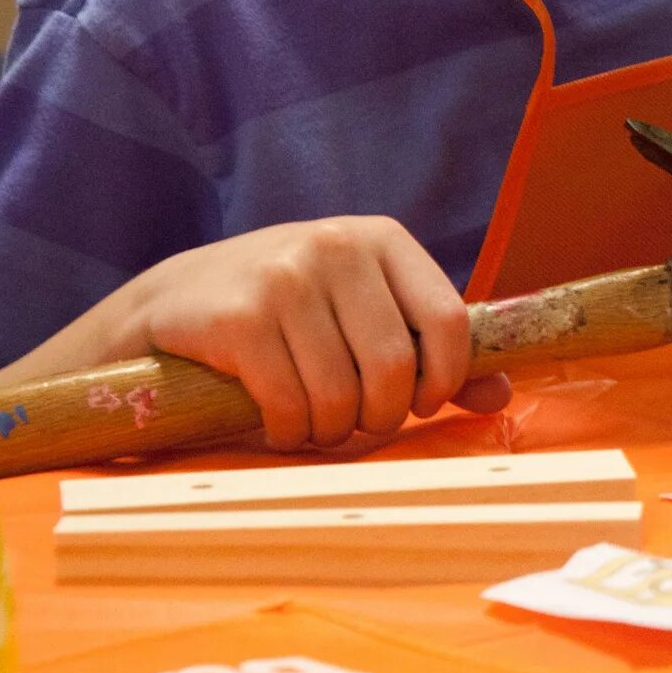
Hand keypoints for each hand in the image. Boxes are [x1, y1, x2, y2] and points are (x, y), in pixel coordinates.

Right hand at [85, 217, 511, 451]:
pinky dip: (290, 432)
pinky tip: (279, 423)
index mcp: (382, 239)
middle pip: (393, 366)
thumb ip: (431, 353)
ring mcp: (285, 277)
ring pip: (340, 394)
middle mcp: (337, 246)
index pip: (448, 319)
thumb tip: (501, 394)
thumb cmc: (286, 314)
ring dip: (330, 430)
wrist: (171, 303)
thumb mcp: (362, 313)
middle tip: (358, 424)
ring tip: (315, 423)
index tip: (421, 405)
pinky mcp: (238, 318)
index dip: (443, 379)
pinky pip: (289, 405)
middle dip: (380, 417)